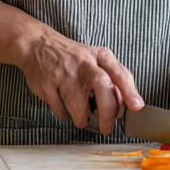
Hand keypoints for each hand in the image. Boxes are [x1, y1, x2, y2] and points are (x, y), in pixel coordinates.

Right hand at [0, 0, 142, 134]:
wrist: (30, 43)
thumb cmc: (68, 56)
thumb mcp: (93, 62)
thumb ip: (111, 81)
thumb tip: (133, 107)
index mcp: (99, 56)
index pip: (119, 73)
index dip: (130, 93)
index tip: (139, 110)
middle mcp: (85, 64)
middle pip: (103, 92)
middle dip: (107, 114)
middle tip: (107, 126)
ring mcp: (64, 75)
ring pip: (79, 108)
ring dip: (79, 117)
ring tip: (78, 115)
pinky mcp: (46, 84)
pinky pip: (59, 109)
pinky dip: (62, 112)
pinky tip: (58, 104)